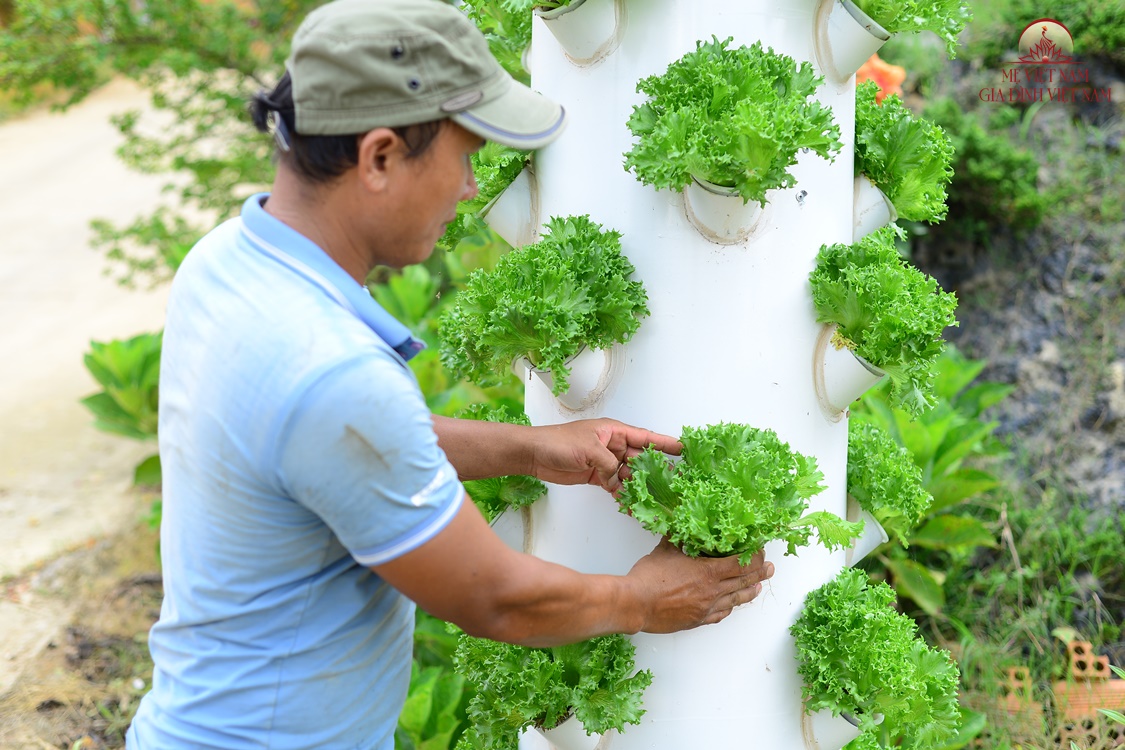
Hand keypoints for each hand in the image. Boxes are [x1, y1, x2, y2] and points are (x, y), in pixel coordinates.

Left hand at [528, 418, 681, 492]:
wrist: (534, 454)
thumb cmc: (559, 442)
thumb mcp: (588, 449)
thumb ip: (609, 465)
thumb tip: (620, 481)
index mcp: (613, 431)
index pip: (645, 437)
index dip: (665, 443)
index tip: (684, 449)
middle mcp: (612, 445)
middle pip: (640, 458)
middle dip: (656, 470)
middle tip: (675, 482)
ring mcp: (605, 461)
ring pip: (629, 475)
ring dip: (639, 487)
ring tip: (656, 499)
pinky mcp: (596, 476)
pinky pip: (615, 486)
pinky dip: (623, 495)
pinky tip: (632, 506)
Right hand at [627, 541, 773, 632]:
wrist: (636, 604)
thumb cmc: (649, 577)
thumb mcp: (665, 549)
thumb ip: (680, 538)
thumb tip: (684, 525)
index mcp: (708, 572)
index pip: (741, 564)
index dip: (755, 557)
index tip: (761, 551)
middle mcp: (712, 592)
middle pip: (744, 582)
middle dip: (759, 574)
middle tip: (770, 569)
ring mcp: (706, 608)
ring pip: (735, 600)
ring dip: (749, 592)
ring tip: (759, 587)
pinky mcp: (697, 620)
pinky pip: (720, 615)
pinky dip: (729, 608)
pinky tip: (731, 606)